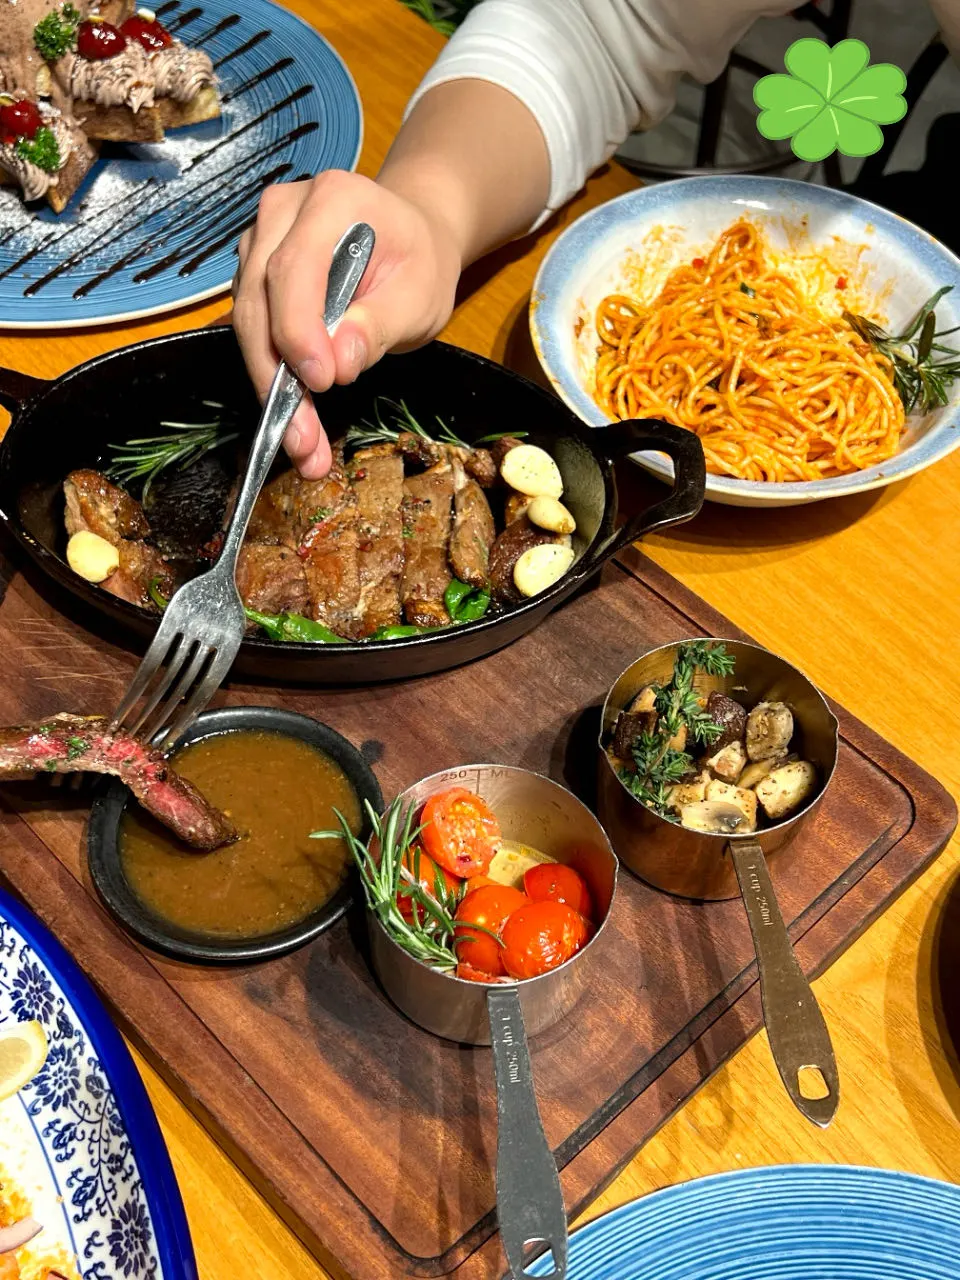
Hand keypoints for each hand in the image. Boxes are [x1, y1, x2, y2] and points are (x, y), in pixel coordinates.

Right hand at [232, 169, 461, 478]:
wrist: (409, 240)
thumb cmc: (419, 265)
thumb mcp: (421, 297)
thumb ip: (381, 324)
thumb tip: (339, 361)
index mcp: (333, 200)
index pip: (296, 268)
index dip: (299, 330)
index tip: (320, 382)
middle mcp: (283, 211)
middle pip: (259, 298)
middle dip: (277, 377)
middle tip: (302, 441)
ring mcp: (261, 239)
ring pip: (248, 320)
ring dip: (269, 388)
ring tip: (301, 445)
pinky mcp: (252, 271)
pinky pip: (252, 329)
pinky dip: (271, 378)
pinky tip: (293, 422)